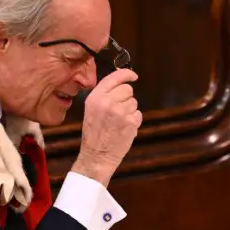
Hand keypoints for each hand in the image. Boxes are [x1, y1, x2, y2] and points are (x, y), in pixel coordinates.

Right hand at [74, 69, 140, 184]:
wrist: (97, 156)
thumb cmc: (94, 132)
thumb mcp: (91, 109)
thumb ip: (104, 94)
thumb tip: (122, 80)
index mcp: (95, 97)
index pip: (114, 77)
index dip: (127, 74)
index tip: (133, 75)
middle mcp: (107, 102)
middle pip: (128, 89)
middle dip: (126, 97)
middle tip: (118, 110)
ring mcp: (120, 112)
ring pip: (134, 102)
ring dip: (129, 110)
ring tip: (118, 122)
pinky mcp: (130, 122)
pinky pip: (138, 114)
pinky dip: (133, 121)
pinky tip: (123, 129)